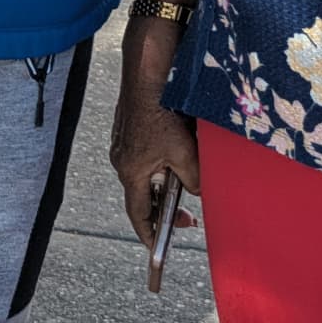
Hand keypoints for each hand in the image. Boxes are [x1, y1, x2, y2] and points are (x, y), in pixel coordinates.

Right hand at [110, 15, 201, 249]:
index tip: (159, 248)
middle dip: (164, 211)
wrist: (146, 74)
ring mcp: (123, 145)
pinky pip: (145, 158)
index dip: (150, 233)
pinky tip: (177, 159)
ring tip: (186, 187)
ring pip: (145, 176)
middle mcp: (122, 160)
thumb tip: (199, 193)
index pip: (139, 214)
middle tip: (188, 219)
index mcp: (131, 171)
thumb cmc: (162, 111)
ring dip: (163, 187)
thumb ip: (193, 179)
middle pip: (142, 196)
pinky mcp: (129, 131)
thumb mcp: (185, 152)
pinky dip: (160, 168)